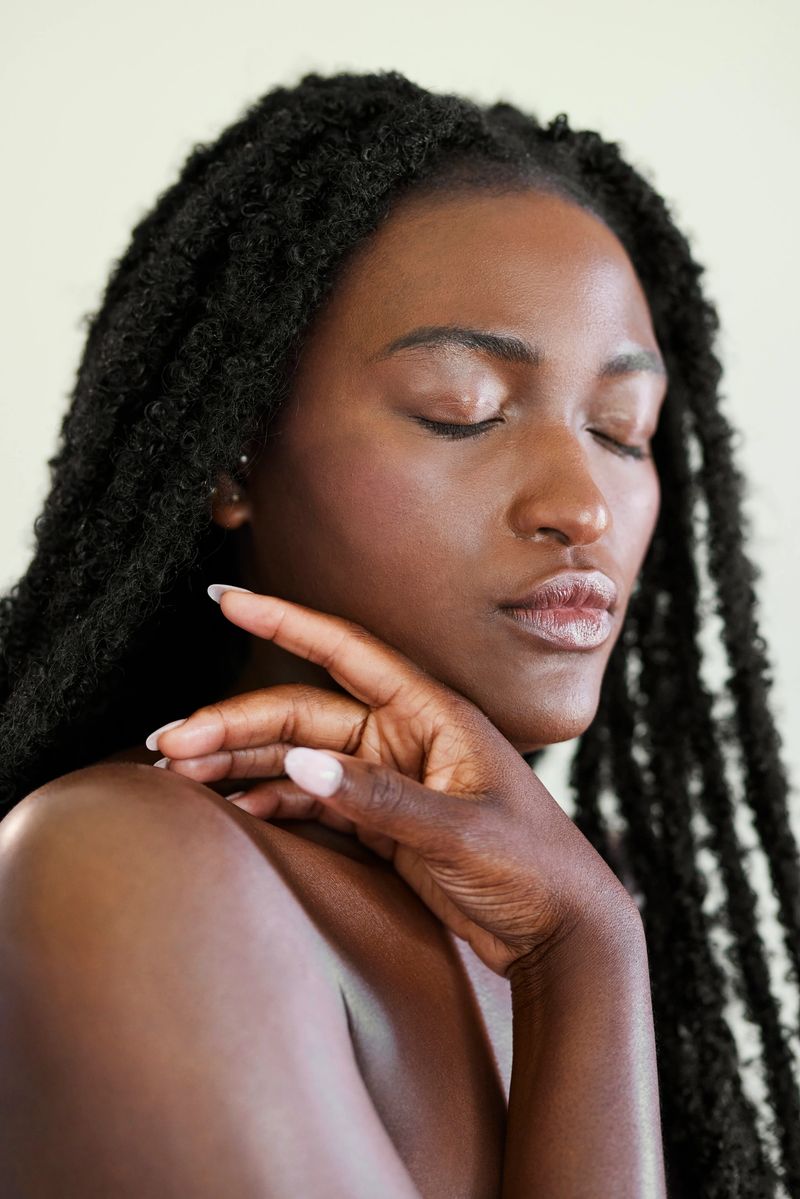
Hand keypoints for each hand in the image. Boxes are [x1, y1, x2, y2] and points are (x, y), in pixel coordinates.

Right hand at [147, 588, 634, 979]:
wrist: (565, 937)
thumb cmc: (534, 870)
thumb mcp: (459, 833)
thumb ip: (379, 801)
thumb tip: (300, 766)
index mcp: (432, 715)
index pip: (344, 651)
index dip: (283, 621)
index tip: (224, 597)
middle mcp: (405, 737)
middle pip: (302, 714)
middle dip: (234, 725)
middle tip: (171, 744)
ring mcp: (391, 779)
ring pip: (299, 756)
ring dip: (243, 764)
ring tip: (181, 776)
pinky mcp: (383, 821)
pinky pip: (314, 799)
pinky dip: (273, 803)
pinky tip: (236, 812)